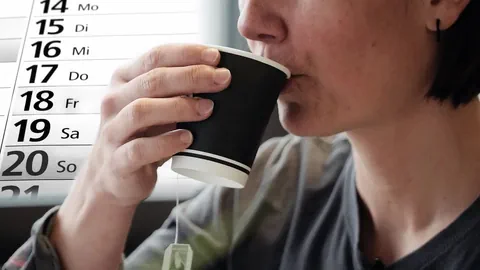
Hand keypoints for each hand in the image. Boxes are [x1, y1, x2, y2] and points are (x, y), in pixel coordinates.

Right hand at [77, 44, 230, 206]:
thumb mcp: (156, 107)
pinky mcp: (118, 162)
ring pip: (142, 111)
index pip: (155, 57)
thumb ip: (177, 91)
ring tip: (208, 109)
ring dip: (179, 107)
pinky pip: (140, 149)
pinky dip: (166, 142)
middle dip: (191, 76)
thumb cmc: (142, 137)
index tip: (216, 57)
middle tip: (221, 80)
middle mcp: (114, 102)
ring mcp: (112, 132)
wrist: (113, 179)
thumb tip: (219, 76)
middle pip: (152, 81)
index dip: (187, 54)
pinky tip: (188, 138)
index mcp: (124, 81)